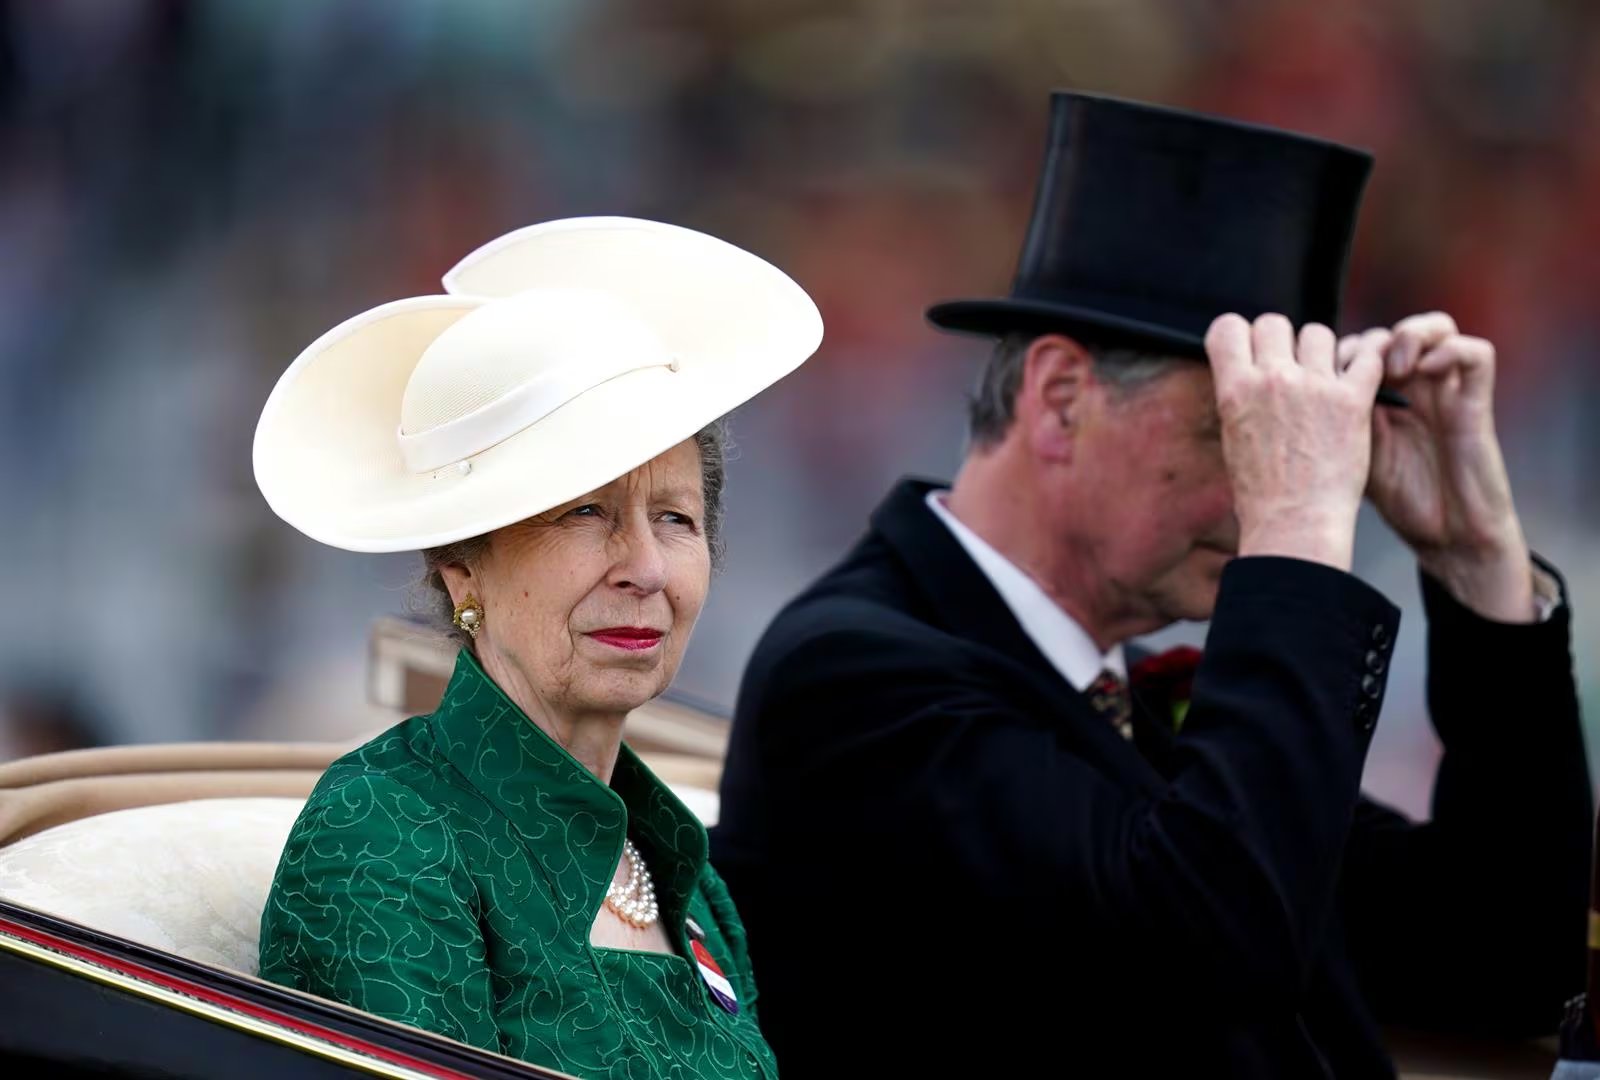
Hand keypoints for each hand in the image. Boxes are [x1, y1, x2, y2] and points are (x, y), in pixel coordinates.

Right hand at [1207, 313, 1384, 570]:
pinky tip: (1361, 377)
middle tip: (1290, 368)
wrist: (1295, 524)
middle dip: (1281, 341)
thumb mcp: (1233, 437)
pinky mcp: (1353, 400)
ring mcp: (1315, 387)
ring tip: (1324, 380)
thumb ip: (1240, 396)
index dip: (1239, 335)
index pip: (1228, 327)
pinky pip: (1366, 356)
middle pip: (1275, 323)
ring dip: (1321, 352)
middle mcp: (1273, 380)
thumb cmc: (1261, 494)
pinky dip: (1366, 361)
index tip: (1248, 350)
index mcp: (1235, 390)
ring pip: (1320, 333)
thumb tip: (1248, 372)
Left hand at [1349, 312, 1534, 620]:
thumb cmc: (1396, 500)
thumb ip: (1325, 420)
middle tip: (1350, 371)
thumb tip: (1275, 399)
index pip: (1357, 347)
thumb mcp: (1349, 454)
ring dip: (1410, 336)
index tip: (1319, 374)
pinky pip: (1475, 353)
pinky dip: (1450, 351)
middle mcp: (1414, 388)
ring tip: (1393, 367)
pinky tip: (1425, 372)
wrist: (1445, 535)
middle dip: (1367, 341)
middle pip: (1391, 331)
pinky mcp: (1477, 403)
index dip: (1337, 350)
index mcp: (1380, 398)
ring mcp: (1446, 391)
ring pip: (1437, 327)